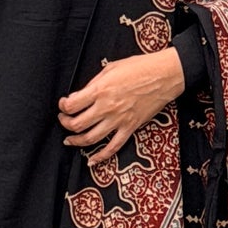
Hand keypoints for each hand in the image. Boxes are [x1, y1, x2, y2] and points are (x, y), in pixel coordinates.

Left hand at [59, 49, 183, 165]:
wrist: (165, 76)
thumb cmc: (140, 67)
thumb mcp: (111, 68)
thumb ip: (94, 83)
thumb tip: (81, 94)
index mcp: (100, 90)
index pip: (72, 105)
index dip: (63, 107)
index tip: (64, 104)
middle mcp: (107, 107)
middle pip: (77, 124)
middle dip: (65, 124)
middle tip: (64, 120)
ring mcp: (119, 120)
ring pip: (90, 138)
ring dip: (76, 141)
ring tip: (70, 139)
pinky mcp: (130, 127)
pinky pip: (113, 147)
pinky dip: (101, 156)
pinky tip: (91, 160)